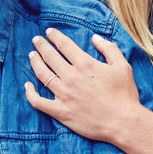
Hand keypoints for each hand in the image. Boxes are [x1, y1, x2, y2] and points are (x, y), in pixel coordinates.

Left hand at [23, 27, 143, 143]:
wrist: (123, 122)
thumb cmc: (125, 94)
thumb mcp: (122, 66)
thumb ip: (109, 48)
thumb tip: (95, 37)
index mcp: (85, 64)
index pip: (64, 45)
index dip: (54, 36)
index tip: (49, 32)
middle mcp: (71, 77)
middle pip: (50, 56)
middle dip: (41, 45)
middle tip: (36, 40)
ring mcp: (63, 94)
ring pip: (42, 74)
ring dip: (35, 62)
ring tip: (32, 56)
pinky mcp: (60, 111)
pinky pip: (38, 102)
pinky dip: (30, 93)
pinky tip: (27, 86)